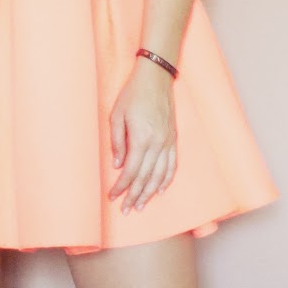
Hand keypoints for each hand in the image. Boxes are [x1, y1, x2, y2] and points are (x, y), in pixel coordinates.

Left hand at [108, 57, 177, 212]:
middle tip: (127, 210)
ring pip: (160, 175)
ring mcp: (168, 142)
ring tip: (142, 205)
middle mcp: (157, 143)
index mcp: (141, 138)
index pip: (131, 171)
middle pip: (145, 177)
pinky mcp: (173, 138)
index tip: (113, 197)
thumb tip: (117, 166)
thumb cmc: (133, 94)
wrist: (156, 78)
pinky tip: (160, 190)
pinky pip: (172, 164)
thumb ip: (117, 142)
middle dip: (135, 195)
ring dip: (150, 192)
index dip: (122, 186)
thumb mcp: (116, 116)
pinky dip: (166, 179)